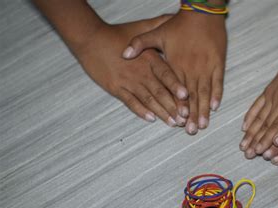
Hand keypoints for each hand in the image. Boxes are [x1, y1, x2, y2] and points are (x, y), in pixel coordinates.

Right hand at [73, 16, 187, 125]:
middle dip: (173, 106)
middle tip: (185, 117)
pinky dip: (140, 111)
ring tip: (172, 122)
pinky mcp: (116, 88)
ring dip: (161, 112)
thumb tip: (174, 16)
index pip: (166, 74)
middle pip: (159, 91)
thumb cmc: (118, 34)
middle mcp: (140, 71)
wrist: (91, 39)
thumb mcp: (141, 27)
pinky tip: (150, 118)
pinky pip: (130, 102)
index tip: (186, 96)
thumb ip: (160, 23)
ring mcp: (128, 81)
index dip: (176, 86)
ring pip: (147, 99)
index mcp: (148, 58)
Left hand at [123, 10, 226, 134]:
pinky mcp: (217, 63)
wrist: (201, 12)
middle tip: (190, 131)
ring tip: (202, 124)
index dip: (176, 106)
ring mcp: (205, 67)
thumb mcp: (156, 32)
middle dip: (191, 115)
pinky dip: (217, 95)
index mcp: (176, 65)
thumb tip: (123, 55)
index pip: (176, 90)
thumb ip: (139, 44)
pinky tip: (215, 107)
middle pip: (191, 96)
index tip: (176, 120)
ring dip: (203, 110)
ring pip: (204, 93)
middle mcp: (191, 69)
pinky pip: (217, 82)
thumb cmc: (180, 24)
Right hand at [239, 61, 277, 158]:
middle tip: (249, 154)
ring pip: (259, 118)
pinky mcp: (269, 90)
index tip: (263, 150)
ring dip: (250, 133)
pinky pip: (256, 106)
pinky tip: (244, 128)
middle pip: (266, 125)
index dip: (271, 138)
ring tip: (243, 146)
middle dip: (257, 141)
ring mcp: (273, 96)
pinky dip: (250, 117)